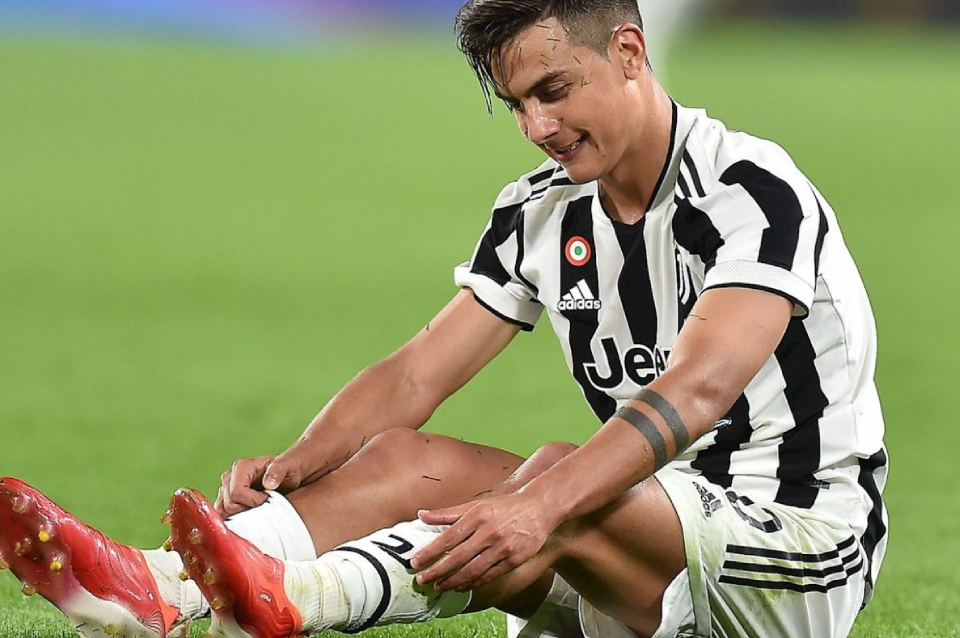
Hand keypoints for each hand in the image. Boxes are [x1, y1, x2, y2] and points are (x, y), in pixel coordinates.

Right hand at [214, 452, 306, 516]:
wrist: (288, 474)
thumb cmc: (288, 469)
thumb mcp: (289, 465)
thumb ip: (278, 470)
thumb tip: (268, 483)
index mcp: (242, 467)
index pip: (236, 492)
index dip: (253, 501)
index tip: (267, 499)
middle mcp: (230, 477)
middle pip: (229, 504)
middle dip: (248, 509)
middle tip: (265, 504)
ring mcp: (226, 489)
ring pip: (224, 511)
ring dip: (241, 515)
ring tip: (259, 508)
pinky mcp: (226, 501)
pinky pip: (223, 515)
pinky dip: (235, 519)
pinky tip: (250, 515)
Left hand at [411, 493, 555, 591]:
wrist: (539, 508)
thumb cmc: (505, 506)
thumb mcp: (477, 505)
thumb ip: (448, 513)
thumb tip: (421, 515)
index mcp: (477, 516)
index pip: (447, 538)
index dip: (430, 552)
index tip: (415, 562)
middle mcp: (489, 532)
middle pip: (457, 557)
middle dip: (437, 571)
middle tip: (422, 580)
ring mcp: (502, 548)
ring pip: (472, 570)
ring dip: (452, 581)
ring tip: (439, 586)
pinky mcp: (513, 560)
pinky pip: (489, 575)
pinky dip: (473, 583)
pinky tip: (461, 586)